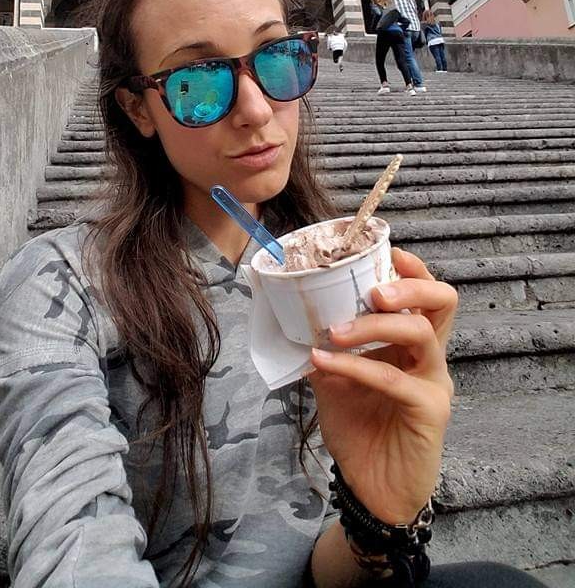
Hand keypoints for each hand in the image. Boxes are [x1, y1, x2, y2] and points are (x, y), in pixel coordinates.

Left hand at [307, 248, 457, 525]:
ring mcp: (434, 383)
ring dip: (374, 324)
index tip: (388, 252)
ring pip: (421, 333)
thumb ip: (327, 348)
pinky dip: (357, 365)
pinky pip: (395, 378)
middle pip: (443, 303)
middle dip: (410, 286)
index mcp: (412, 344)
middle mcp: (430, 358)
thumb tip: (297, 316)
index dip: (414, 270)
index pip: (428, 295)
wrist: (370, 488)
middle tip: (373, 290)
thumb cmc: (358, 430)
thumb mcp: (334, 380)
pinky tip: (325, 362)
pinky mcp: (429, 411)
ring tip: (336, 330)